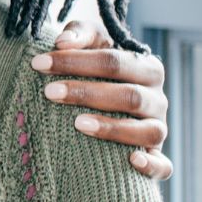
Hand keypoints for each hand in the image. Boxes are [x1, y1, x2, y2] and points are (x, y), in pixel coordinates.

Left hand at [33, 21, 173, 180]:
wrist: (110, 98)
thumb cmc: (97, 68)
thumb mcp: (91, 45)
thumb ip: (78, 35)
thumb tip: (62, 42)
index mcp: (146, 67)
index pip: (114, 61)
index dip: (75, 62)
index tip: (38, 64)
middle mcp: (157, 98)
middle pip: (130, 96)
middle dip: (87, 93)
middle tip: (49, 93)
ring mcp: (159, 128)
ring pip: (148, 130)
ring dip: (113, 128)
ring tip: (77, 123)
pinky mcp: (155, 156)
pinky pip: (163, 166)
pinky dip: (152, 165)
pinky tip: (131, 160)